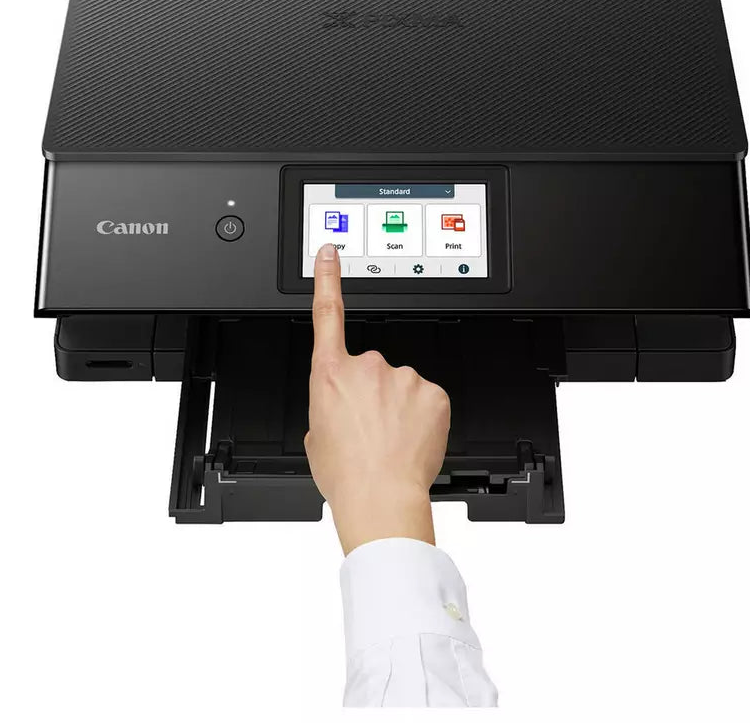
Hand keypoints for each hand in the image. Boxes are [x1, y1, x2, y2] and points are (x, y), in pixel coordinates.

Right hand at [305, 243, 450, 553]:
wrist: (380, 497)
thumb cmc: (345, 474)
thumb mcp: (316, 437)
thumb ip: (328, 409)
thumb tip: (341, 412)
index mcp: (331, 373)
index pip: (328, 313)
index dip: (328, 278)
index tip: (330, 252)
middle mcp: (367, 367)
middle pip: (372, 370)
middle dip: (373, 395)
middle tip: (369, 431)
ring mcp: (403, 377)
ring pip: (403, 387)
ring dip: (399, 409)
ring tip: (389, 442)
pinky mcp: (433, 393)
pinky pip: (427, 400)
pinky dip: (423, 418)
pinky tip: (412, 440)